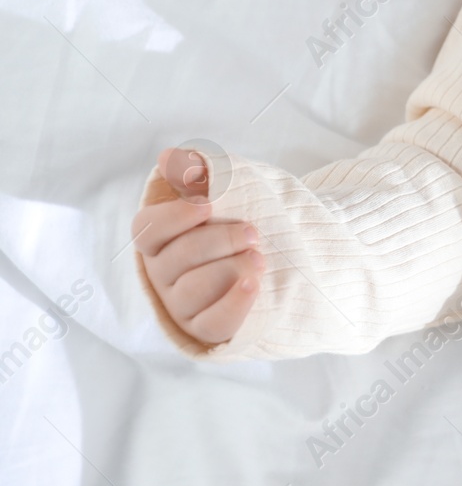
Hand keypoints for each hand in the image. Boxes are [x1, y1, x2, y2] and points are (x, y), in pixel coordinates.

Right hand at [131, 147, 263, 344]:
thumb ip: (199, 172)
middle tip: (253, 232)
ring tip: (259, 258)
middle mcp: (165, 273)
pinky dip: (233, 304)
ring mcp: (183, 304)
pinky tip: (253, 284)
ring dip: (228, 269)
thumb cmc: (247, 215)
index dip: (173, 218)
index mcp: (162, 239)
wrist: (290, 252)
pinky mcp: (208, 328)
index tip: (208, 205)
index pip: (146, 230)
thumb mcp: (230, 187)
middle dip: (217, 242)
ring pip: (192, 291)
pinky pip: (213, 323)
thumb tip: (169, 157)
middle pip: (175, 260)